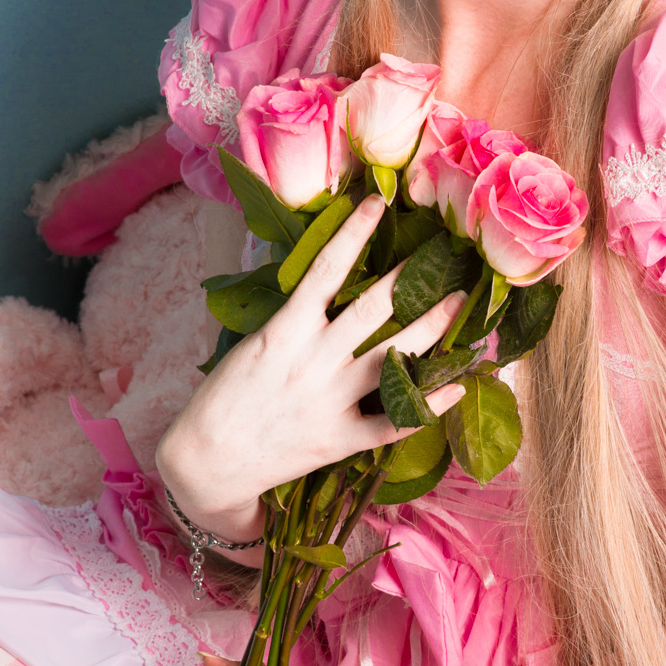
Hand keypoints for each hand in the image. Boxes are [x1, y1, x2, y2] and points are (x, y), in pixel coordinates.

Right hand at [156, 195, 464, 537]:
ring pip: (393, 360)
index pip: (323, 270)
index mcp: (284, 332)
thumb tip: (327, 285)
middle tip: (442, 256)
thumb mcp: (253, 345)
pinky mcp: (340, 439)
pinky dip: (429, 405)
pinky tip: (456, 388)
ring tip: (457, 306)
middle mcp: (312, 362)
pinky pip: (394, 421)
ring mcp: (329, 402)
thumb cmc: (225, 398)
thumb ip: (293, 320)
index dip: (352, 233)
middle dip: (409, 279)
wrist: (208, 462)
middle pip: (371, 310)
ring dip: (430, 329)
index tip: (376, 203)